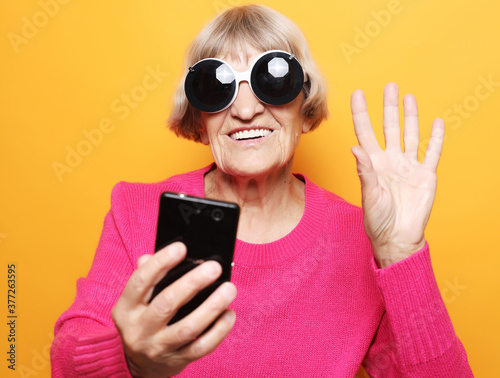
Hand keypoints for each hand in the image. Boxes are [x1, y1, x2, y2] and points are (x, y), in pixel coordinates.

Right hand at [112, 242, 236, 377]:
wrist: (137, 366)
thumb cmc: (142, 320)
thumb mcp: (135, 301)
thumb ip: (148, 274)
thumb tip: (168, 250)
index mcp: (126, 308)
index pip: (140, 282)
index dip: (160, 263)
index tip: (181, 247)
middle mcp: (140, 329)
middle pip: (166, 304)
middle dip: (192, 283)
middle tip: (214, 268)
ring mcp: (159, 347)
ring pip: (187, 328)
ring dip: (211, 307)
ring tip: (229, 289)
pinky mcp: (177, 361)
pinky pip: (201, 347)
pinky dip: (218, 331)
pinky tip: (228, 314)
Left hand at [350, 83, 443, 267]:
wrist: (398, 237)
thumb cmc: (378, 220)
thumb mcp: (369, 195)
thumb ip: (365, 171)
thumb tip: (355, 148)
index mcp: (372, 164)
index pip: (365, 132)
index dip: (361, 113)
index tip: (358, 94)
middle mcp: (389, 160)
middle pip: (389, 127)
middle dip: (388, 107)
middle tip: (389, 86)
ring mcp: (408, 166)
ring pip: (410, 134)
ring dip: (410, 116)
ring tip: (408, 97)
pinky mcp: (425, 175)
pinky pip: (431, 152)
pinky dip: (435, 138)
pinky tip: (436, 123)